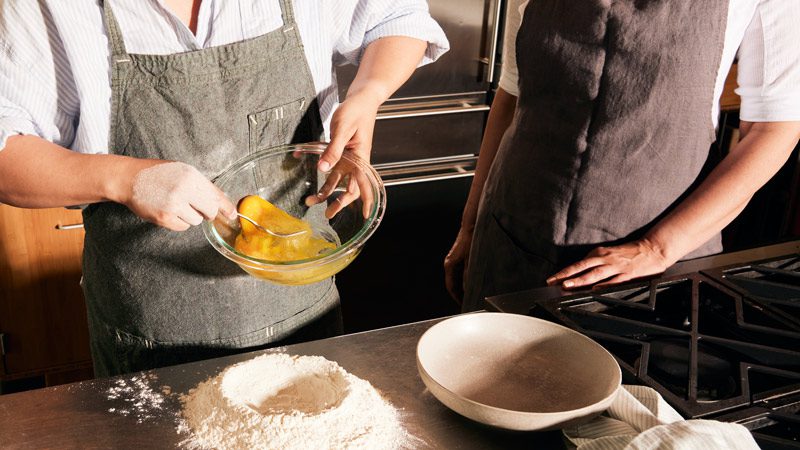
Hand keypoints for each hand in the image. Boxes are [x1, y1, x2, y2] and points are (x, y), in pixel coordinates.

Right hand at [125, 161, 235, 230]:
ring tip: (176, 204)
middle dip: (207, 212)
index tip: (233, 214)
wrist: (129, 179)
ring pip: (196, 220)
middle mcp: (184, 190)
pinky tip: (168, 210)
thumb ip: (201, 184)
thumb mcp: (183, 170)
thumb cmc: (157, 173)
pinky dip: (179, 222)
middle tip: (196, 206)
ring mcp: (174, 205)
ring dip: (190, 216)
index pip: (216, 196)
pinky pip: (183, 227)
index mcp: (191, 176)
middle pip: (210, 211)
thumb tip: (221, 200)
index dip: (227, 207)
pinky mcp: (164, 218)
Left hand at [310, 91, 380, 218]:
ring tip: (310, 200)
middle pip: (350, 188)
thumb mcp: (342, 130)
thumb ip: (332, 150)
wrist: (360, 99)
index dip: (367, 201)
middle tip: (327, 214)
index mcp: (360, 158)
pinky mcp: (340, 151)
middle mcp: (355, 161)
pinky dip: (318, 166)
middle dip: (339, 202)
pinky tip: (303, 158)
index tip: (366, 216)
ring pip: (337, 179)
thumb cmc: (356, 112)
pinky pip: (329, 163)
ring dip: (325, 190)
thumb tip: (323, 169)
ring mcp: (347, 157)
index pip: (365, 184)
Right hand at [444, 226, 473, 303]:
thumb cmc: (470, 238)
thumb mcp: (471, 258)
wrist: (471, 224)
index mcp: (450, 265)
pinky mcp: (459, 257)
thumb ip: (469, 273)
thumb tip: (468, 287)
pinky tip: (473, 281)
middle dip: (460, 294)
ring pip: (457, 278)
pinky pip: (460, 272)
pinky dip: (465, 279)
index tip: (463, 304)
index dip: (457, 297)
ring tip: (472, 294)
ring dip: (463, 286)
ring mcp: (454, 260)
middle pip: (453, 283)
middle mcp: (450, 263)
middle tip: (468, 301)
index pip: (451, 286)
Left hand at [546, 238, 674, 289]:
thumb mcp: (609, 254)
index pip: (578, 264)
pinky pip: (613, 281)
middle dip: (566, 275)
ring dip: (580, 279)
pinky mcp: (627, 274)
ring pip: (594, 274)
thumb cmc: (630, 253)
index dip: (564, 272)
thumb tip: (580, 272)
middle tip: (553, 282)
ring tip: (567, 285)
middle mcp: (605, 259)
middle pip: (582, 267)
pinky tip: (595, 290)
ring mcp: (616, 267)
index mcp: (600, 254)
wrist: (653, 249)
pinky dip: (604, 285)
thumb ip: (596, 262)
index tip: (551, 279)